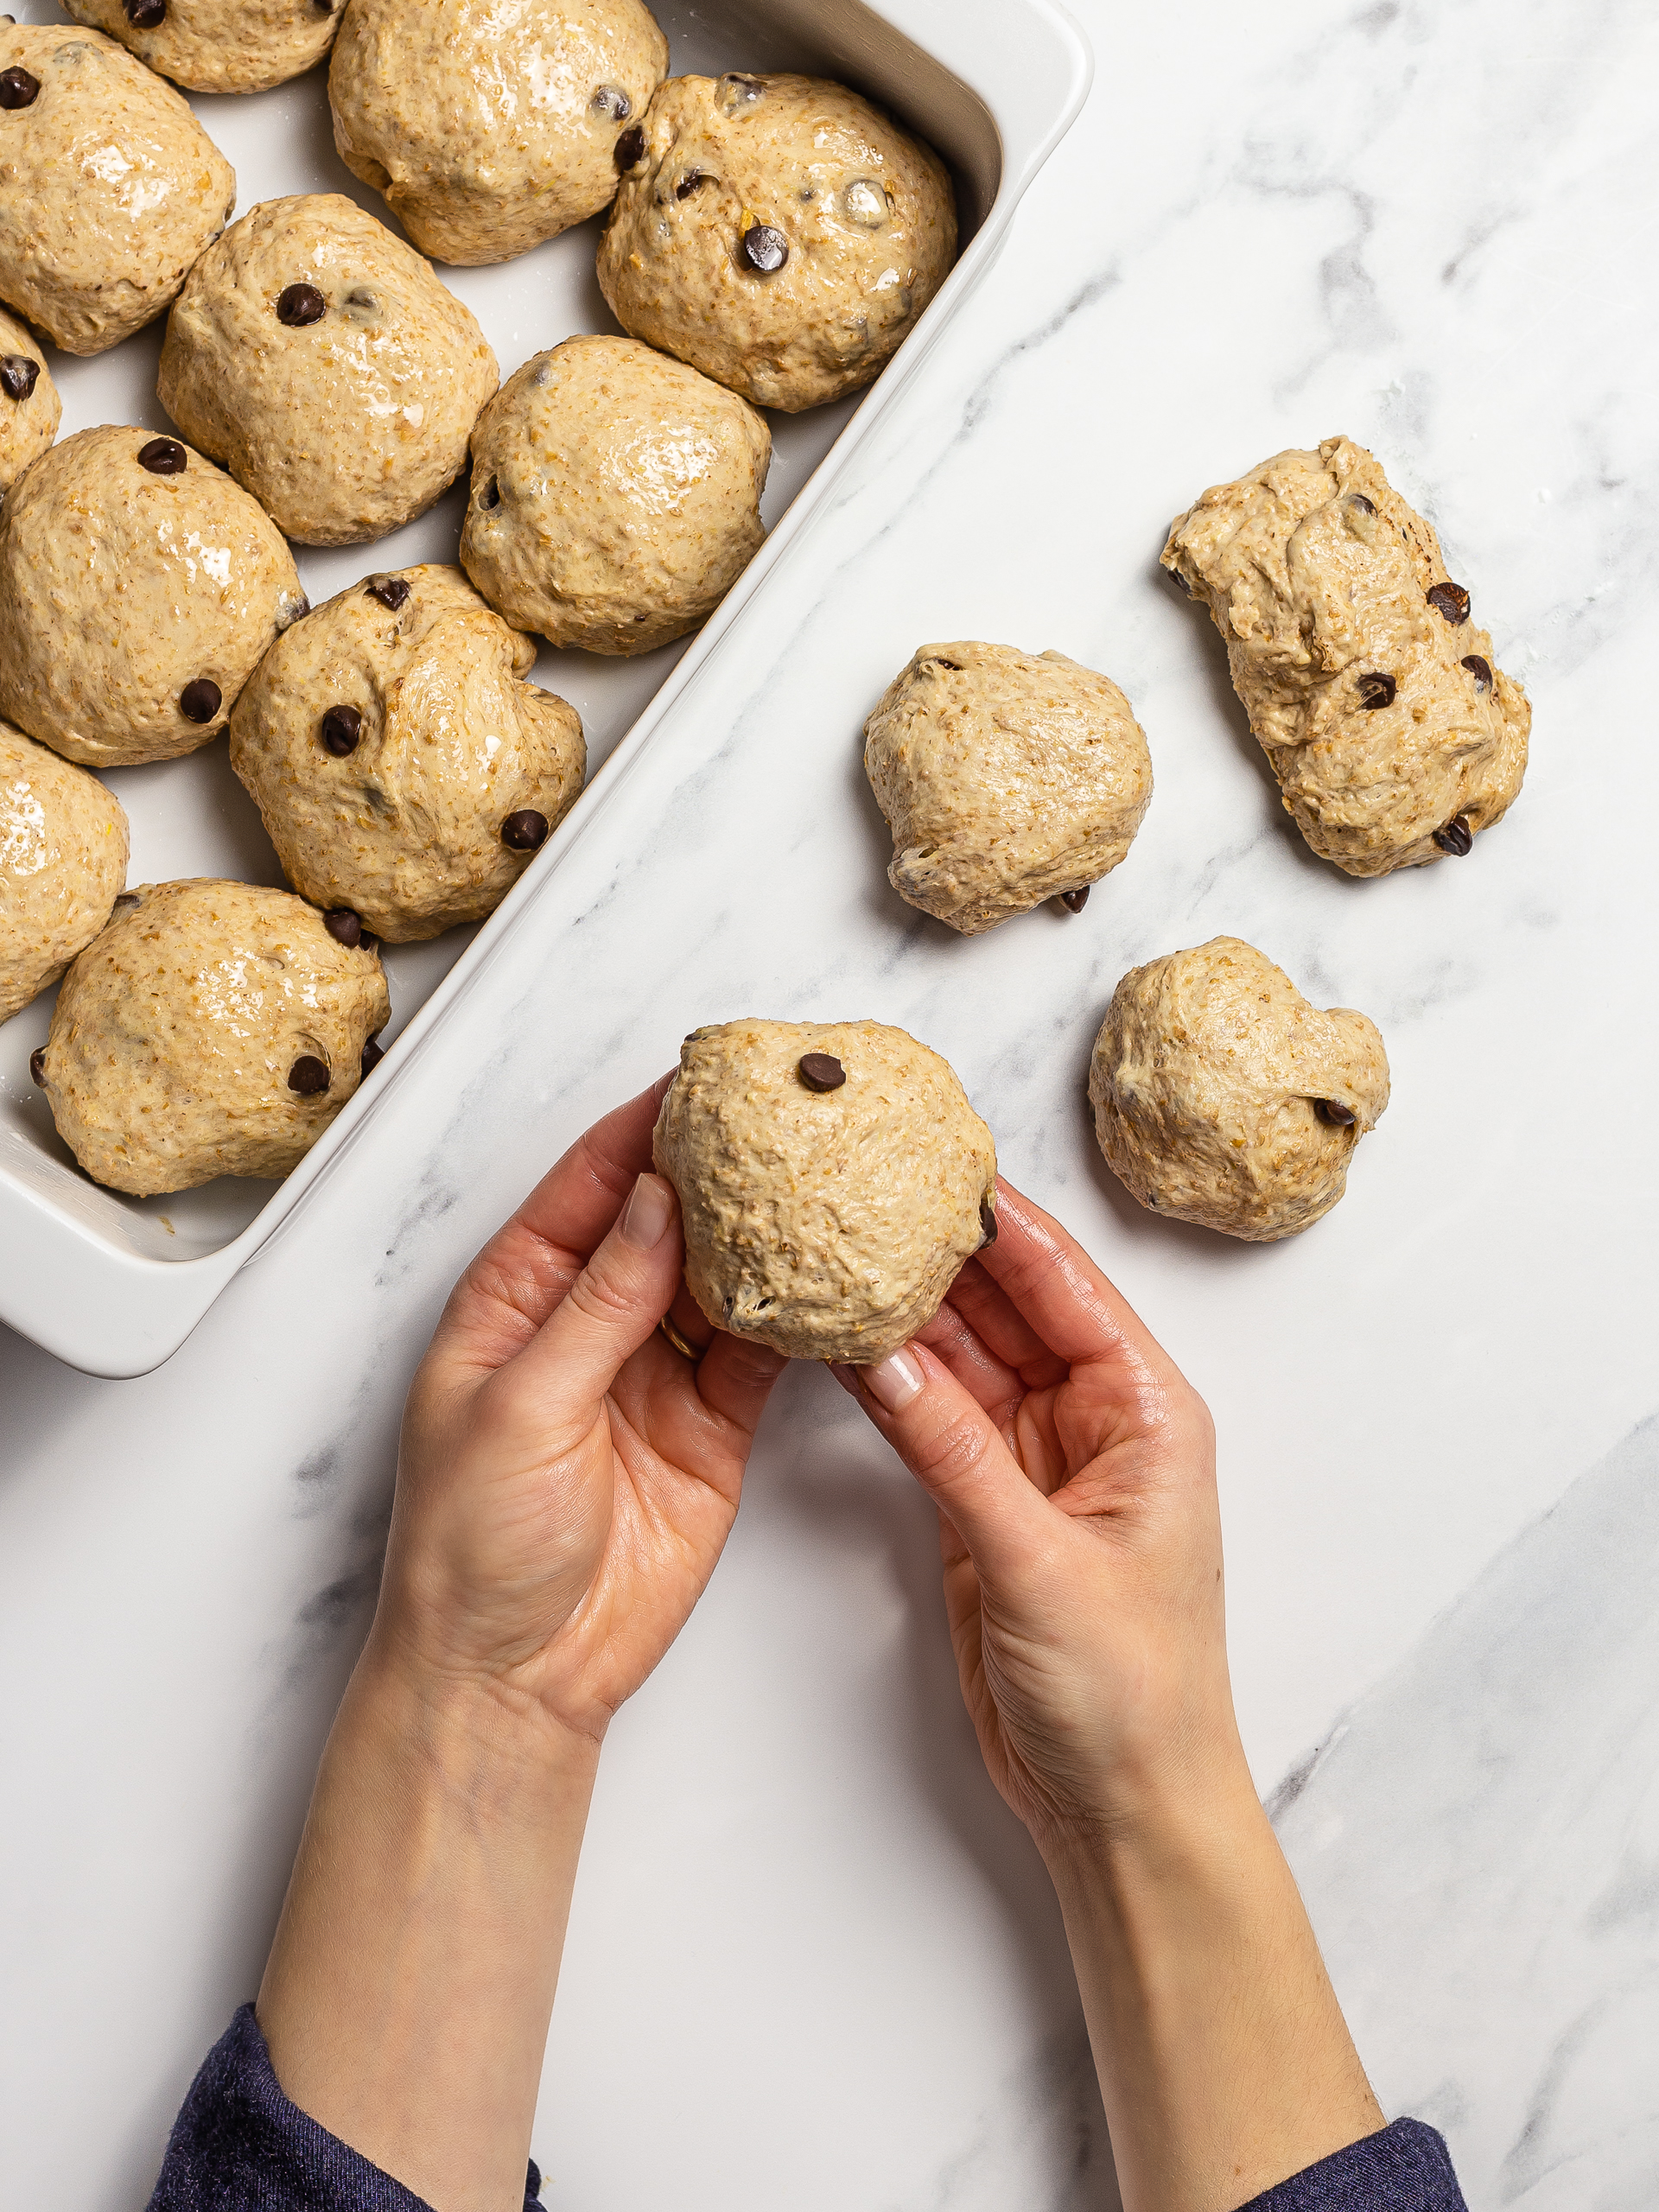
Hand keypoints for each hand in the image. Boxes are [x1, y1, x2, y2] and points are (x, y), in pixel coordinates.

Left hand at [258, 1080, 784, 2211]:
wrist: (515, 1677)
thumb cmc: (471, 1546)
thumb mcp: (521, 1406)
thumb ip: (597, 1303)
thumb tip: (653, 1202)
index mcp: (516, 1301)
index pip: (586, 1188)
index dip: (640, 1131)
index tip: (700, 1079)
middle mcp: (588, 1324)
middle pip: (662, 1222)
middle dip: (719, 1169)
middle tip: (785, 1114)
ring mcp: (656, 1375)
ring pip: (721, 1280)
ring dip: (767, 1236)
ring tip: (825, 1176)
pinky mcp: (714, 1430)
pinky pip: (763, 1355)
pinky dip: (800, 1318)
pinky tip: (837, 1276)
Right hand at [836, 1173, 1229, 1842]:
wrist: (1121, 1807)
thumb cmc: (1130, 1692)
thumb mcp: (1040, 1560)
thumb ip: (954, 1452)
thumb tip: (881, 1355)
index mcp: (1145, 1410)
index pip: (1066, 1283)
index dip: (1001, 1218)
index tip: (935, 1155)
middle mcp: (1093, 1419)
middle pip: (1008, 1306)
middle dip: (940, 1249)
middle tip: (862, 1187)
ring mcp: (1035, 1459)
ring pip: (962, 1358)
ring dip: (904, 1313)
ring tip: (832, 1245)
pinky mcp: (986, 1503)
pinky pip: (932, 1419)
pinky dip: (889, 1384)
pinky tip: (840, 1339)